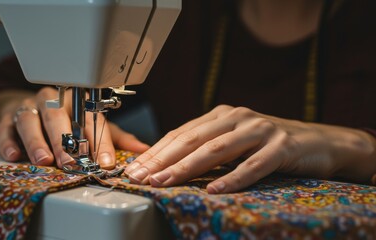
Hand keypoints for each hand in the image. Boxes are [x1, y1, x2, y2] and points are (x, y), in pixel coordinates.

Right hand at [0, 87, 148, 167]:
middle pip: (59, 117)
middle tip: (71, 163)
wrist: (34, 108)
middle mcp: (53, 101)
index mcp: (77, 102)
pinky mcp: (9, 117)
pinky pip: (7, 127)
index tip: (105, 161)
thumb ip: (115, 138)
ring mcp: (29, 107)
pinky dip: (9, 141)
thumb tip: (141, 150)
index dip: (99, 141)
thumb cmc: (69, 119)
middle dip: (65, 141)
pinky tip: (14, 155)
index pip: (90, 119)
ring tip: (44, 160)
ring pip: (32, 120)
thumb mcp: (94, 125)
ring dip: (37, 141)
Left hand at [125, 105, 375, 192]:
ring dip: (187, 168)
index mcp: (221, 115)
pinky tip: (214, 191)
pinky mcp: (281, 146)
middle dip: (162, 160)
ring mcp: (259, 129)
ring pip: (217, 150)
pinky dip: (232, 179)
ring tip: (165, 183)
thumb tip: (168, 165)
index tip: (135, 168)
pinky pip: (253, 165)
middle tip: (140, 177)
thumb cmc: (268, 145)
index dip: (156, 151)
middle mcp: (237, 117)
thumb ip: (206, 147)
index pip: (181, 133)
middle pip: (192, 140)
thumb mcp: (233, 141)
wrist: (318, 142)